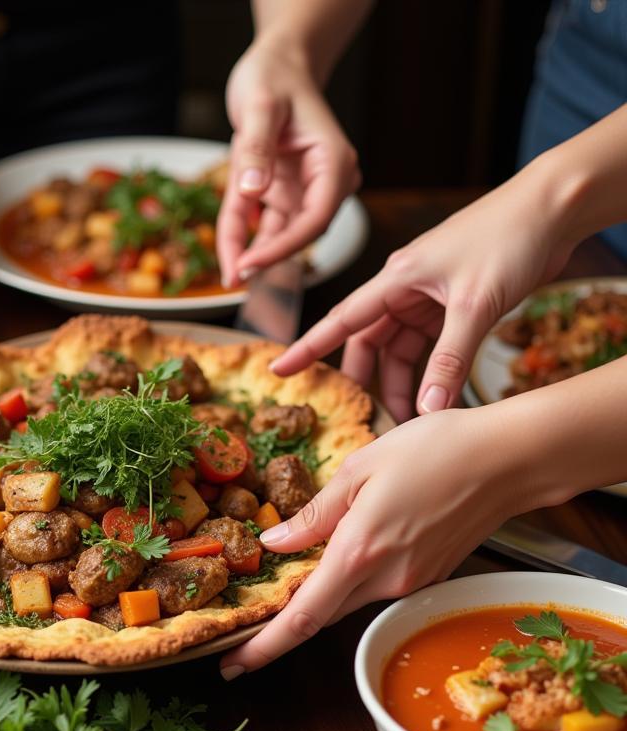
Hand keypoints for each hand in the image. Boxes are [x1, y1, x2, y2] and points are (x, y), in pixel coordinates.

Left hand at [217, 38, 358, 287]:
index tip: (253, 263)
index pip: (317, 217)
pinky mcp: (279, 193)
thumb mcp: (260, 106)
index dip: (286, 246)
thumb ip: (257, 147)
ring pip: (277, 234)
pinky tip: (228, 264)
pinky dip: (240, 239)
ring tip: (229, 276)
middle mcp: (323, 182)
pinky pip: (257, 222)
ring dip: (253, 255)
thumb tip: (255, 190)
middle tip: (235, 276)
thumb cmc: (274, 77)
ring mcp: (301, 190)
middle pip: (299, 232)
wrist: (275, 66)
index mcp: (333, 162)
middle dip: (268, 256)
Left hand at [219, 406, 542, 677]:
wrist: (509, 459)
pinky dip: (348, 583)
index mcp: (358, 552)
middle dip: (279, 632)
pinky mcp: (428, 577)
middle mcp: (384, 580)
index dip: (263, 647)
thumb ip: (314, 514)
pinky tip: (340, 559)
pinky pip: (374, 589)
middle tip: (239, 640)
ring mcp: (410, 583)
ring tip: (283, 587)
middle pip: (320, 617)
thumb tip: (274, 543)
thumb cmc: (436, 449)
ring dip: (316, 600)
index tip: (231, 664)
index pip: (301, 617)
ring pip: (346, 602)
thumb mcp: (360, 469)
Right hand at [270, 170, 575, 420]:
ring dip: (403, 381)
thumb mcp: (476, 305)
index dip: (308, 346)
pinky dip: (431, 370)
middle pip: (369, 342)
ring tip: (411, 416)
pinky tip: (436, 395)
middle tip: (373, 419)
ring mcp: (430, 296)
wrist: (556, 207)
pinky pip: (431, 345)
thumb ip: (449, 361)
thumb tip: (427, 409)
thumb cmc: (509, 237)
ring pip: (401, 348)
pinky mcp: (455, 302)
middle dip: (368, 381)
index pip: (340, 319)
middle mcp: (406, 287)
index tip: (278, 369)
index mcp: (397, 278)